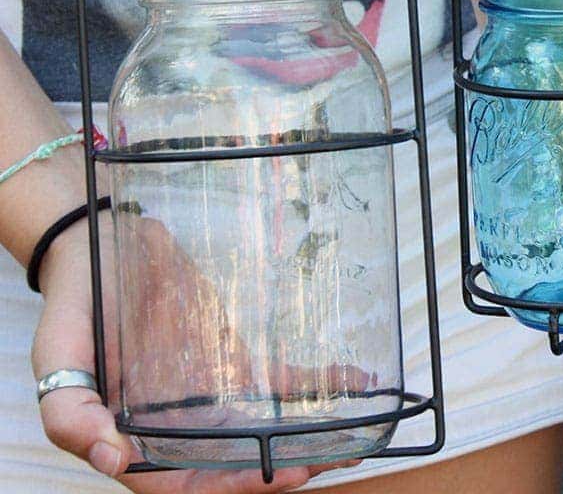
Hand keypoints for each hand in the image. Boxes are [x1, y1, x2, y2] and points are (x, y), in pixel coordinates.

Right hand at [32, 219, 356, 492]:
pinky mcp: (235, 362)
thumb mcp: (56, 355)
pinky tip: (356, 381)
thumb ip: (69, 412)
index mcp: (134, 436)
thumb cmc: (77, 302)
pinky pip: (279, 384)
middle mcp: (177, 426)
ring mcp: (209, 395)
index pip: (185, 485)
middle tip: (330, 459)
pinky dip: (317, 386)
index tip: (281, 474)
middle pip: (234, 466)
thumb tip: (114, 460)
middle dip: (283, 470)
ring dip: (306, 442)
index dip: (233, 488)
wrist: (103, 245)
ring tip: (352, 440)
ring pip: (262, 434)